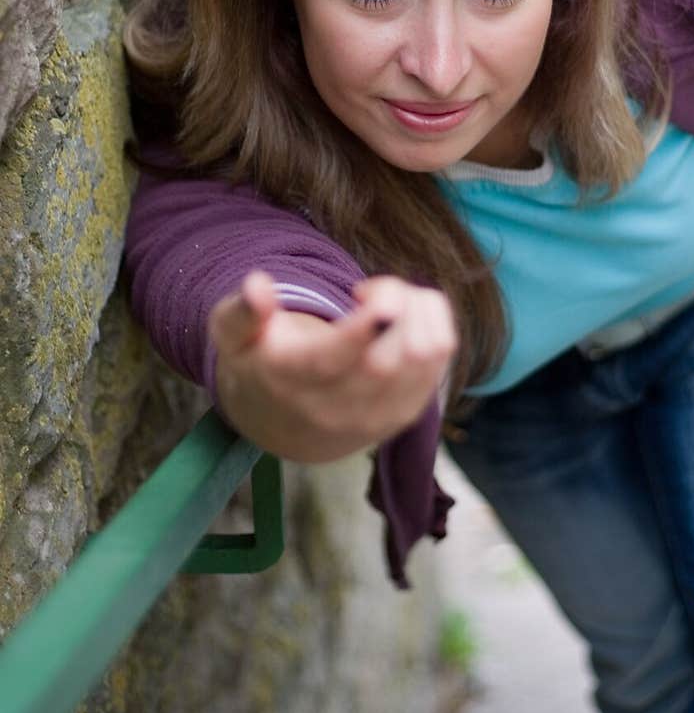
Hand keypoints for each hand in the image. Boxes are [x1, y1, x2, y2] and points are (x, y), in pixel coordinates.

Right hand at [208, 270, 457, 462]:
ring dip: (417, 308)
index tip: (367, 293)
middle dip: (395, 302)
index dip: (364, 326)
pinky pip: (440, 356)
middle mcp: (339, 408)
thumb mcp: (234, 336)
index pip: (336, 360)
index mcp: (293, 382)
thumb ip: (242, 310)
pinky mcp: (407, 413)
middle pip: (390, 357)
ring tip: (386, 302)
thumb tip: (258, 286)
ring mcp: (379, 415)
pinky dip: (432, 321)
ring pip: (425, 353)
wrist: (284, 426)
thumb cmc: (260, 363)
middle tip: (367, 289)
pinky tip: (402, 318)